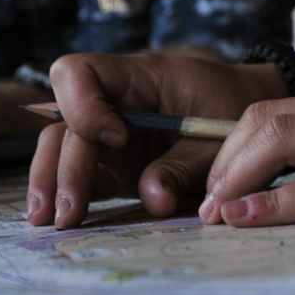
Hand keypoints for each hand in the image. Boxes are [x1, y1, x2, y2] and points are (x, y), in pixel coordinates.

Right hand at [26, 50, 285, 229]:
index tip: (117, 138)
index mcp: (138, 77)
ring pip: (62, 147)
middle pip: (66, 122)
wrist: (245, 114)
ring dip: (51, 182)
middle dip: (64, 166)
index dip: (83, 104)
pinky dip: (67, 195)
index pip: (81, 72)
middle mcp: (114, 104)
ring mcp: (110, 135)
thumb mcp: (219, 136)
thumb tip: (151, 198)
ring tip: (49, 221)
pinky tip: (57, 222)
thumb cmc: (231, 107)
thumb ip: (184, 165)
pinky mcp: (114, 163)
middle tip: (69, 212)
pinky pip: (81, 174)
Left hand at [199, 67, 294, 227]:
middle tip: (207, 206)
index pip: (280, 111)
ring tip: (215, 217)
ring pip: (277, 140)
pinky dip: (275, 204)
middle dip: (223, 163)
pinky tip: (246, 220)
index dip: (239, 148)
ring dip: (235, 180)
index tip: (224, 185)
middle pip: (262, 119)